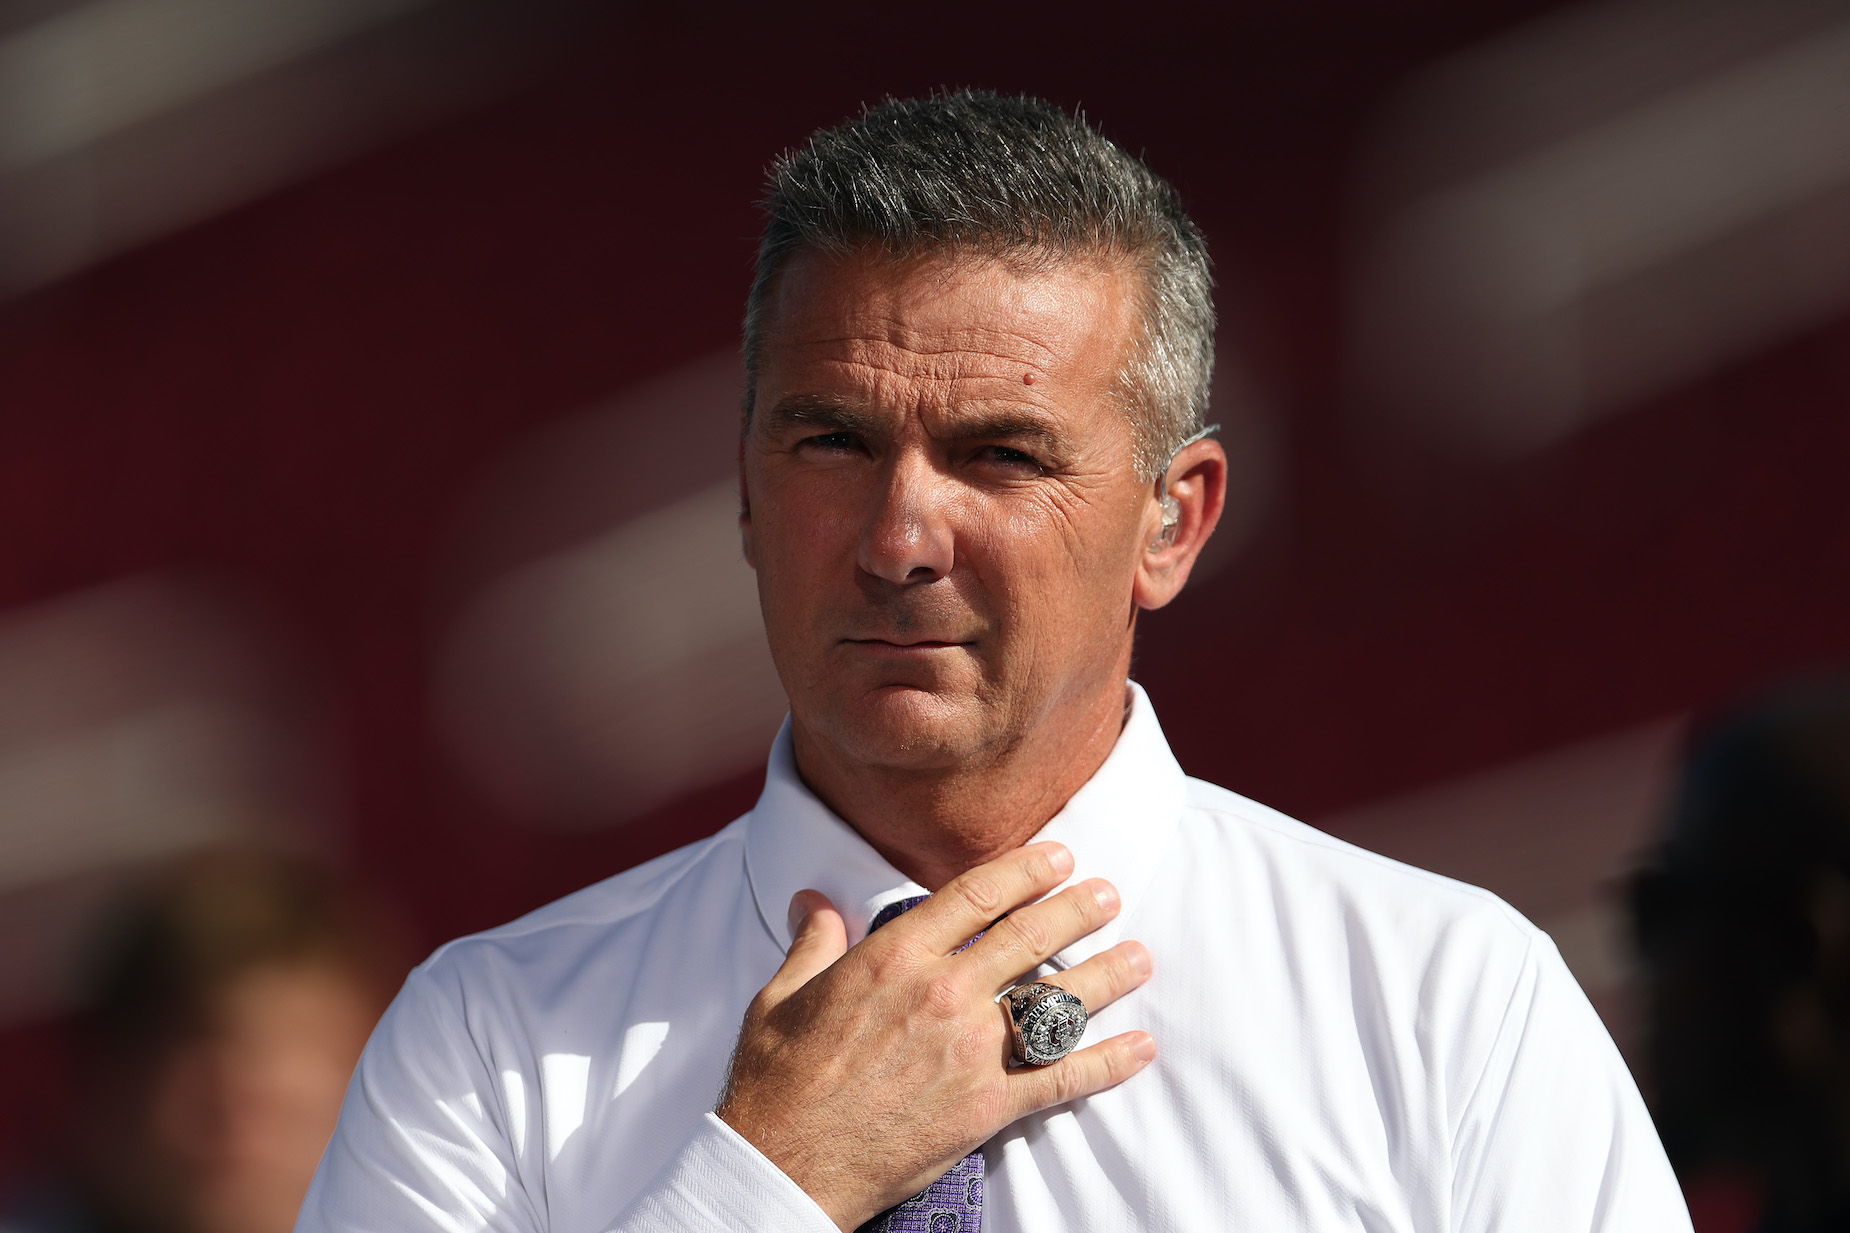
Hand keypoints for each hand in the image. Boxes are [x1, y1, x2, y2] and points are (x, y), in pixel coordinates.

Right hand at [715, 841, 1154, 1229]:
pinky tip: (1140, 1048)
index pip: (977, 895)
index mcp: (894, 958)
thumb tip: (814, 900)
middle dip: (1078, 910)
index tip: (1059, 857)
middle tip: (1109, 894)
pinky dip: (1108, 1064)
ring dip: (1106, 977)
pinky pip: (1062, 1080)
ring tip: (1140, 957)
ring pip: (1056, 1004)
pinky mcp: (987, 1109)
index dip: (1025, 870)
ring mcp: (970, 1053)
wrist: (785, 1164)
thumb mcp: (782, 995)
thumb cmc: (777, 1081)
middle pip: (1029, 938)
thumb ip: (814, 940)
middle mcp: (942, 995)